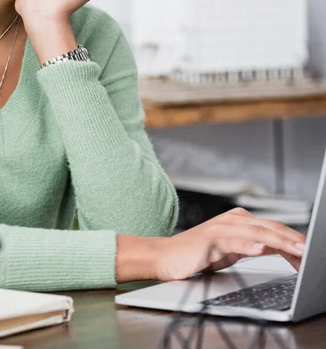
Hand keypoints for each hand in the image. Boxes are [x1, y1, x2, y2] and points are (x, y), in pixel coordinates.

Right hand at [154, 208, 305, 280]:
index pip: (272, 228)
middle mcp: (232, 220)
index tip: (308, 251)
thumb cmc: (197, 254)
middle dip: (292, 239)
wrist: (166, 256)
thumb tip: (278, 250)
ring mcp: (221, 228)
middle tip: (309, 249)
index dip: (292, 238)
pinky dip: (247, 245)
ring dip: (278, 241)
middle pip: (268, 227)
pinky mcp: (209, 239)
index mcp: (239, 221)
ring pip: (255, 232)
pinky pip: (232, 241)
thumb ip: (252, 246)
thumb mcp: (230, 251)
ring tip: (296, 249)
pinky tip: (260, 249)